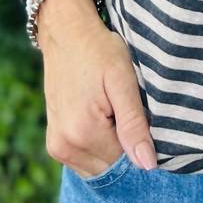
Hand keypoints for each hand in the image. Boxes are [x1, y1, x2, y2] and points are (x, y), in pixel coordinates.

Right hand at [41, 14, 157, 178]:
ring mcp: (56, 147)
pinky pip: (85, 161)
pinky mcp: (54, 143)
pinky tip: (104, 120)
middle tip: (129, 112)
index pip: (126, 162)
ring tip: (115, 113)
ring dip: (112, 149)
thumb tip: (148, 165)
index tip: (145, 120)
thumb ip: (134, 124)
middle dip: (126, 148)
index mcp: (83, 132)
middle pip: (111, 168)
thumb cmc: (98, 51)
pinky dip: (100, 148)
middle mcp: (65, 146)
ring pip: (99, 168)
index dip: (142, 145)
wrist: (66, 33)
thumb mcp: (122, 81)